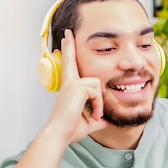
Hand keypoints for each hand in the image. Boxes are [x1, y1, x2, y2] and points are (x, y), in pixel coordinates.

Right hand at [44, 29, 109, 143]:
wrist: (60, 134)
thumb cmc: (69, 129)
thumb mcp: (88, 122)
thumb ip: (98, 117)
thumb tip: (107, 121)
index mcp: (70, 88)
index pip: (69, 67)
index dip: (68, 53)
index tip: (66, 39)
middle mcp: (69, 83)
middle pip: (70, 60)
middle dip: (69, 46)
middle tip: (67, 32)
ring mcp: (72, 84)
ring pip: (96, 85)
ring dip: (99, 102)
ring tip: (93, 114)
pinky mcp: (76, 88)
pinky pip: (97, 92)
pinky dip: (98, 105)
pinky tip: (93, 114)